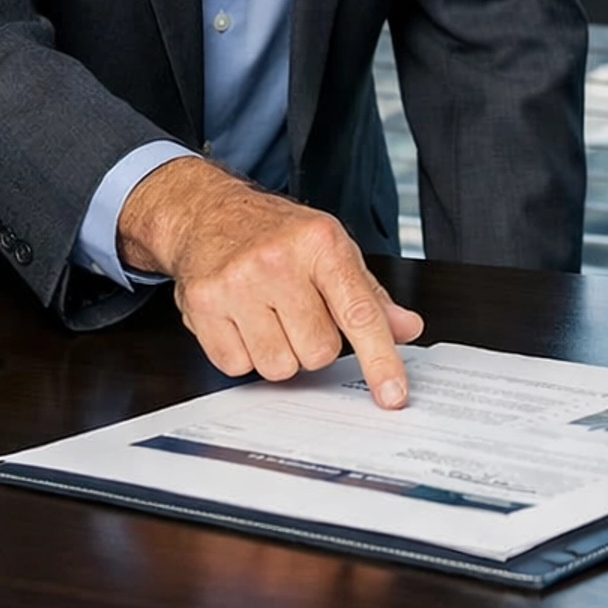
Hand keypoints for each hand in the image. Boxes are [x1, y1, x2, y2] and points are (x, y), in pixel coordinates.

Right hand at [118, 158, 423, 405]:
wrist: (208, 212)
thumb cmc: (277, 234)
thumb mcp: (331, 250)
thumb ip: (369, 296)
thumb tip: (406, 328)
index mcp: (320, 242)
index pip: (359, 312)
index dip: (380, 359)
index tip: (393, 395)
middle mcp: (278, 260)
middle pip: (319, 352)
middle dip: (314, 343)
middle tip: (299, 312)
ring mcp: (236, 282)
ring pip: (278, 367)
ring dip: (279, 352)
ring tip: (268, 315)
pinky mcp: (202, 304)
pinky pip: (237, 367)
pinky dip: (244, 353)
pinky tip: (241, 319)